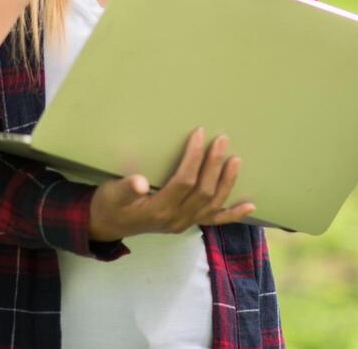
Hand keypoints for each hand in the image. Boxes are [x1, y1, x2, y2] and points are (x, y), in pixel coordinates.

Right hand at [88, 128, 254, 241]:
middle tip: (222, 139)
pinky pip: (215, 221)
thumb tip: (139, 182)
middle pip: (203, 191)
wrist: (107, 224)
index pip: (184, 181)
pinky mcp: (187, 223)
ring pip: (212, 204)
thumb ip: (125, 189)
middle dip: (214, 164)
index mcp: (159, 209)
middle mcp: (176, 219)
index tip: (199, 134)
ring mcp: (184, 223)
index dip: (194, 157)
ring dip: (227, 182)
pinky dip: (233, 214)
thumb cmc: (110, 203)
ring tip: (235, 159)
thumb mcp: (111, 193)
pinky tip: (250, 205)